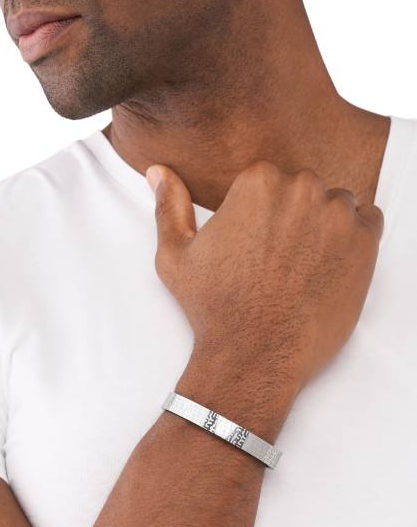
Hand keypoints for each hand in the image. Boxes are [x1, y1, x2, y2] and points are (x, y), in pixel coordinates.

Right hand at [146, 161, 382, 393]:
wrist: (255, 355)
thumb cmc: (213, 307)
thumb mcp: (176, 255)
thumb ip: (169, 206)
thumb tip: (157, 171)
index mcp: (257, 182)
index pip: (270, 180)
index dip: (263, 215)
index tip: (257, 245)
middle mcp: (300, 188)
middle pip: (304, 190)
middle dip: (294, 217)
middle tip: (278, 260)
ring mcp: (337, 215)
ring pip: (336, 204)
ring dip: (325, 226)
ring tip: (303, 266)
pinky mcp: (365, 242)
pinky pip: (369, 222)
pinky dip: (355, 239)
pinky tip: (329, 267)